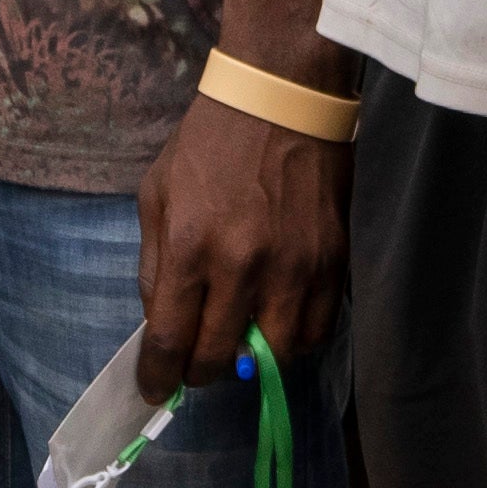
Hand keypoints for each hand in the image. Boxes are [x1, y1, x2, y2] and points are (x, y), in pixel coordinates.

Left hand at [136, 74, 349, 397]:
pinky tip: (278, 325)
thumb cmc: (208, 143)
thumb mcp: (156, 194)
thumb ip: (153, 264)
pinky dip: (295, 341)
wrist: (282, 98)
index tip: (155, 389)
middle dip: (200, 372)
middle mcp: (242, 265)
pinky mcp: (332, 262)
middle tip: (196, 365)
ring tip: (242, 343)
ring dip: (252, 361)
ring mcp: (294, 267)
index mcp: (189, 246)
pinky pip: (318, 330)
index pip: (170, 340)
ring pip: (275, 357)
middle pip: (220, 359)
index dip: (158, 377)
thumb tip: (161, 323)